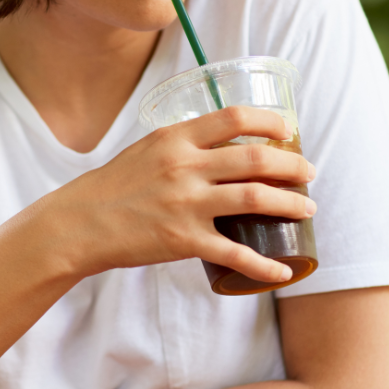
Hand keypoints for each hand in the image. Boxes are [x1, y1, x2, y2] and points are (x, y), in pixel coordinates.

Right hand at [45, 106, 316, 282]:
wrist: (80, 225)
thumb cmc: (113, 187)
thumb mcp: (146, 151)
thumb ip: (182, 145)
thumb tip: (220, 143)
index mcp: (175, 139)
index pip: (235, 117)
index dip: (270, 121)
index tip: (288, 129)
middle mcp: (184, 167)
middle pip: (256, 159)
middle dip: (293, 165)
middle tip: (308, 173)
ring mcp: (186, 204)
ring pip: (255, 199)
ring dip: (290, 204)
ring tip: (307, 208)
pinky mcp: (184, 241)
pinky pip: (236, 254)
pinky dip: (265, 265)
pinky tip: (284, 271)